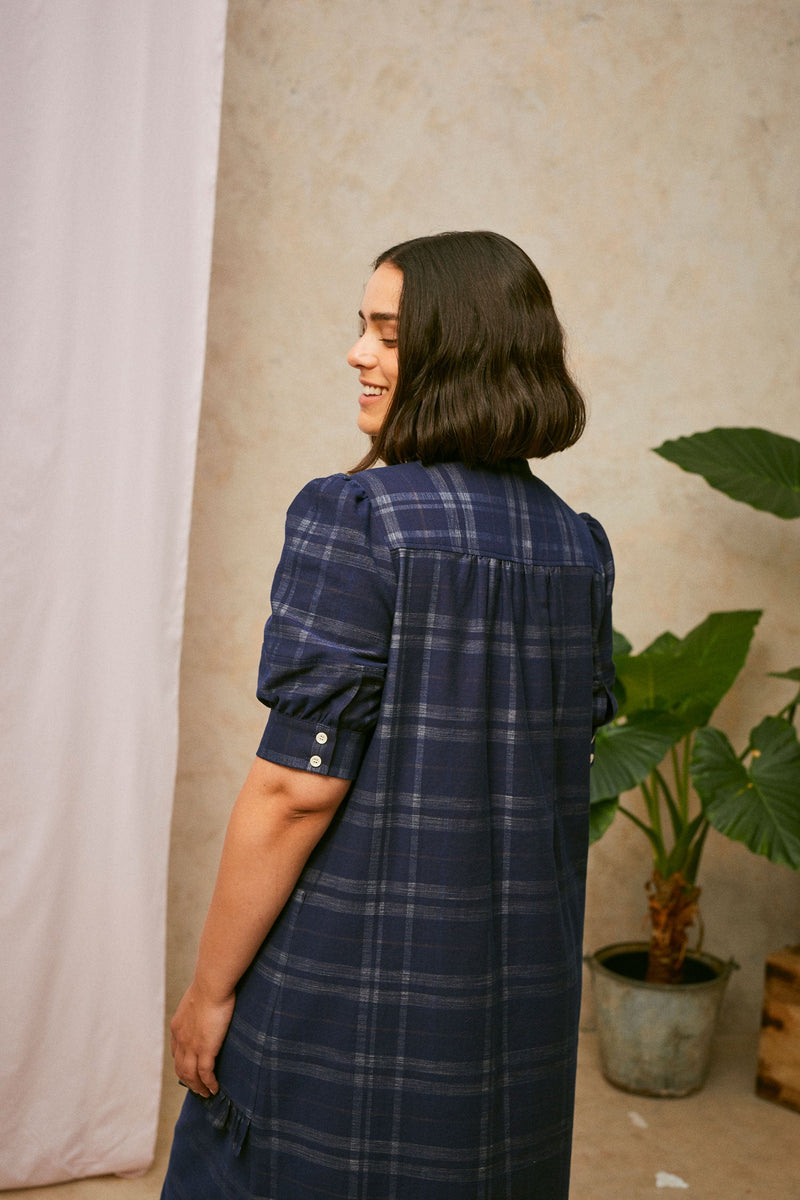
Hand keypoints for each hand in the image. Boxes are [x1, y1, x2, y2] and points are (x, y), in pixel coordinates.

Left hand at [169, 978, 235, 1098]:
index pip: (176, 1052)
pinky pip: (205, 1073)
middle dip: (188, 1081)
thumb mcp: (197, 998)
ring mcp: (192, 1046)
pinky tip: (214, 1089)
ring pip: (191, 1075)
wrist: (211, 985)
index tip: (189, 1070)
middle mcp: (181, 1040)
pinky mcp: (206, 1049)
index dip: (182, 1064)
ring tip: (206, 1094)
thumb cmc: (209, 986)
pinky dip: (209, 1083)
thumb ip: (198, 1007)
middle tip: (197, 1089)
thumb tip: (207, 1004)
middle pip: (181, 1068)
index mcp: (177, 1027)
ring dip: (197, 1087)